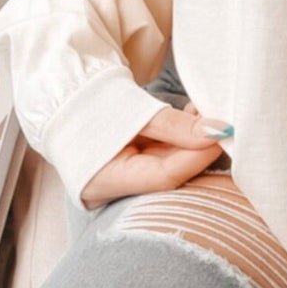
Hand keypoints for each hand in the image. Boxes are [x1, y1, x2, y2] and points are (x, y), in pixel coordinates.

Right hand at [80, 100, 231, 207]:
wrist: (63, 97)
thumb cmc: (90, 103)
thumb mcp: (132, 111)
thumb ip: (174, 124)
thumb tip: (217, 131)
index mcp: (104, 181)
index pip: (165, 176)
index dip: (198, 156)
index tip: (223, 134)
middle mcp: (116, 190)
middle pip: (171, 175)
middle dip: (198, 150)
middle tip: (222, 124)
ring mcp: (127, 182)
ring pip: (171, 166)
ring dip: (191, 142)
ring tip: (205, 112)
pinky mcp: (135, 170)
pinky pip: (165, 157)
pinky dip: (180, 139)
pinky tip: (192, 116)